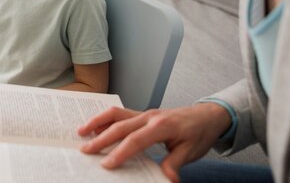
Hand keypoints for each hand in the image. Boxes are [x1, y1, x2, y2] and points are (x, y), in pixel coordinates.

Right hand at [78, 104, 230, 182]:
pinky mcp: (142, 113)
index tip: (106, 164)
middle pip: (120, 126)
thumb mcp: (190, 152)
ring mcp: (145, 113)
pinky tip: (96, 126)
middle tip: (85, 150)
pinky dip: (105, 119)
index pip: (135, 140)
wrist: (207, 115)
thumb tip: (166, 179)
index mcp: (162, 126)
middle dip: (101, 138)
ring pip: (116, 114)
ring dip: (97, 122)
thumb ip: (174, 164)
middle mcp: (150, 116)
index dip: (119, 152)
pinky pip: (120, 113)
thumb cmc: (198, 133)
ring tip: (81, 132)